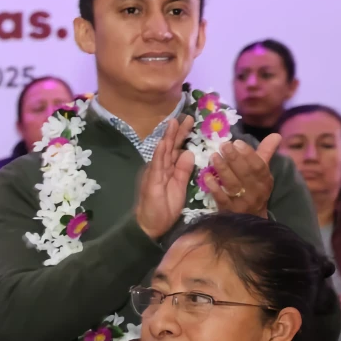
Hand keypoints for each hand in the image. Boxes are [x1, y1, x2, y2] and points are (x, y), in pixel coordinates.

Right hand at [135, 115, 195, 240]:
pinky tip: (164, 142)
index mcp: (168, 169)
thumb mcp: (180, 187)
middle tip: (187, 115)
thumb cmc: (164, 208)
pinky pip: (156, 165)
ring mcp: (154, 173)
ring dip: (168, 137)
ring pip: (163, 151)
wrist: (150, 225)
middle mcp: (160, 167)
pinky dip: (160, 153)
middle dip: (178, 131)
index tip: (191, 122)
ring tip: (174, 122)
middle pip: (170, 146)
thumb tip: (188, 152)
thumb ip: (184, 170)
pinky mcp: (151, 180)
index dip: (183, 136)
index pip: (176, 149)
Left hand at [207, 134, 279, 216]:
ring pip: (233, 184)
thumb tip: (276, 135)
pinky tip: (206, 177)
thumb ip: (265, 153)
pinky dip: (214, 187)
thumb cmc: (253, 191)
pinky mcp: (229, 211)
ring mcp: (242, 202)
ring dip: (222, 169)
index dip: (248, 154)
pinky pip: (221, 198)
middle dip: (233, 158)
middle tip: (223, 145)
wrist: (249, 221)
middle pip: (245, 173)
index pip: (258, 166)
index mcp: (264, 181)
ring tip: (213, 156)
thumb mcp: (261, 174)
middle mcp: (255, 192)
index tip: (237, 142)